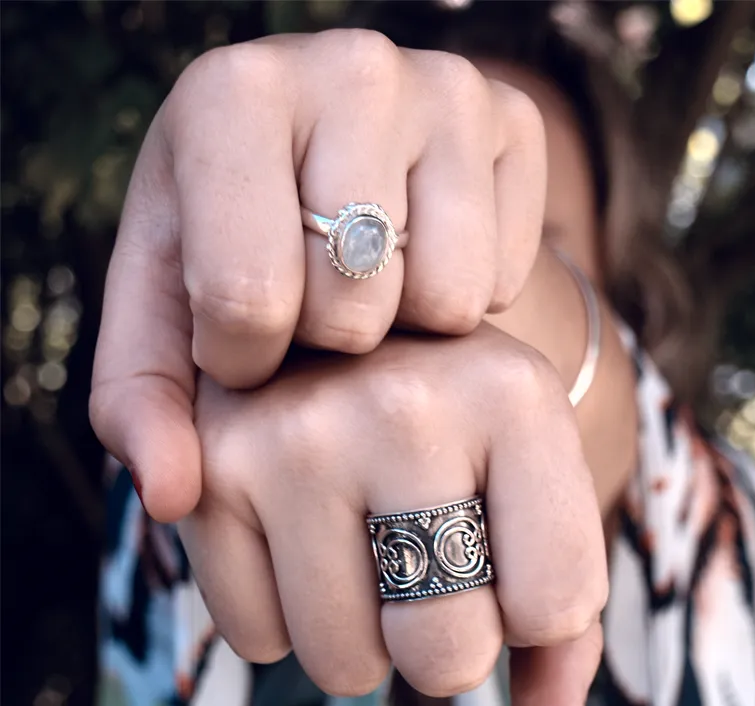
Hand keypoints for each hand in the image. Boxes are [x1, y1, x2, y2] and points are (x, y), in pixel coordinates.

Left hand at [90, 30, 545, 521]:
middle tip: (316, 310)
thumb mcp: (168, 318)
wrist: (331, 175)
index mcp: (232, 98)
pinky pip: (504, 277)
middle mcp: (348, 67)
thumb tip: (170, 495)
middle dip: (330, 342)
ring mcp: (445, 86)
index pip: (246, 292)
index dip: (244, 357)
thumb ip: (143, 406)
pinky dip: (462, 301)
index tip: (248, 345)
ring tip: (372, 290)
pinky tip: (425, 263)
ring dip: (403, 328)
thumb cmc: (238, 250)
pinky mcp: (516, 119)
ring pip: (446, 298)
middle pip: (354, 302)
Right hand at [182, 324, 606, 705]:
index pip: (552, 610)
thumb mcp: (533, 491)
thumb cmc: (461, 429)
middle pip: (444, 654)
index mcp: (515, 396)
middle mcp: (405, 401)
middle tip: (423, 552)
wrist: (356, 346)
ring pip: (344, 664)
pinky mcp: (210, 468)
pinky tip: (297, 533)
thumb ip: (563, 629)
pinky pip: (258, 639)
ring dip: (362, 633)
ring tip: (359, 535)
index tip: (499, 549)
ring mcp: (296, 432)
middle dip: (441, 636)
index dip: (528, 610)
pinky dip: (287, 617)